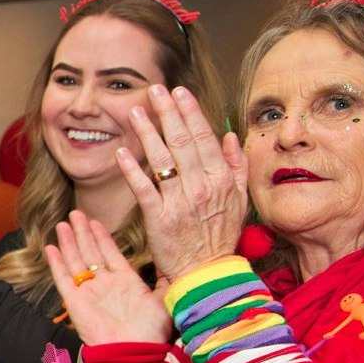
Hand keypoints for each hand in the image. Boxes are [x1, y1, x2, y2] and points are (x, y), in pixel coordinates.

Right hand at [45, 211, 171, 345]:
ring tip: (63, 223)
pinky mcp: (75, 301)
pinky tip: (51, 247)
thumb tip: (175, 267)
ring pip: (75, 261)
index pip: (110, 253)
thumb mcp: (165, 299)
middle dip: (82, 232)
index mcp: (126, 282)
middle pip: (90, 252)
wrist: (133, 352)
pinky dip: (56, 263)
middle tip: (75, 213)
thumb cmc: (151, 331)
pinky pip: (63, 278)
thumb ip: (166, 281)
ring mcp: (89, 292)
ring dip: (68, 242)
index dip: (102, 236)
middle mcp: (105, 285)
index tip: (95, 221)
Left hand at [118, 84, 249, 281]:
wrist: (207, 273)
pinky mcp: (159, 219)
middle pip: (183, 142)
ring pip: (162, 160)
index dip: (190, 112)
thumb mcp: (241, 200)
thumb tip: (229, 136)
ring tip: (135, 111)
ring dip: (148, 133)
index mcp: (221, 179)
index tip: (180, 92)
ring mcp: (179, 202)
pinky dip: (132, 169)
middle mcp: (202, 186)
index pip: (204, 137)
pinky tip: (122, 152)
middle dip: (168, 113)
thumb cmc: (220, 235)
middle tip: (155, 90)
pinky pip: (144, 189)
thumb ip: (236, 166)